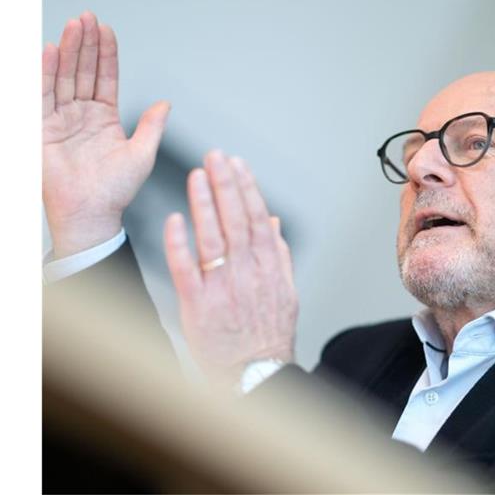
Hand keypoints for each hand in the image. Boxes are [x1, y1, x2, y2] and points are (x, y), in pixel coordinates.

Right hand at [43, 11, 169, 257]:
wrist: (92, 214)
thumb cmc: (116, 192)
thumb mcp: (142, 154)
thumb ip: (152, 126)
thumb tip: (165, 103)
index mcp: (106, 119)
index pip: (105, 78)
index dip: (106, 55)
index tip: (107, 31)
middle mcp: (82, 115)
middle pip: (84, 72)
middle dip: (86, 44)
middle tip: (88, 18)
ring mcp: (61, 119)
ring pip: (65, 78)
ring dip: (69, 51)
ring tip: (74, 26)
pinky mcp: (42, 129)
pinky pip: (44, 95)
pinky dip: (47, 73)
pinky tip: (52, 51)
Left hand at [163, 151, 297, 384]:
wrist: (254, 375)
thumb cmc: (269, 335)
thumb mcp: (286, 293)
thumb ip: (279, 256)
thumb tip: (273, 224)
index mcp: (268, 267)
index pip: (257, 218)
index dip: (247, 188)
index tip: (238, 164)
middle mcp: (247, 272)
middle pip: (235, 220)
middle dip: (225, 184)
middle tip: (215, 155)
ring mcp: (222, 287)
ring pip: (212, 237)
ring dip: (204, 203)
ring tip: (196, 175)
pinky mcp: (198, 305)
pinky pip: (185, 269)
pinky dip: (179, 243)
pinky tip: (173, 219)